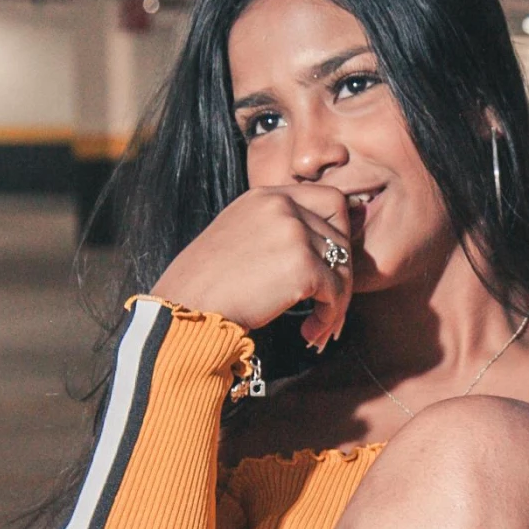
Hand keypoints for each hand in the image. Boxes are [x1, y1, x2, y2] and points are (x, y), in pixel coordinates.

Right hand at [150, 185, 353, 345]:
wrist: (186, 306)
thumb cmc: (206, 284)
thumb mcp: (240, 235)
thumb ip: (276, 230)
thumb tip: (320, 249)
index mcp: (267, 195)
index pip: (330, 199)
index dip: (339, 231)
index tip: (332, 263)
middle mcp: (283, 206)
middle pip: (341, 233)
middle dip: (342, 271)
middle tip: (329, 302)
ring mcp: (294, 233)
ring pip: (342, 266)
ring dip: (337, 300)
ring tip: (320, 325)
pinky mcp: (301, 265)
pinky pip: (335, 292)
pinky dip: (329, 316)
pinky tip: (309, 332)